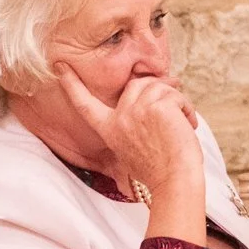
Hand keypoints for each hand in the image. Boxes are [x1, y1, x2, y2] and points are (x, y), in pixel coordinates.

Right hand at [51, 64, 202, 201]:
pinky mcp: (158, 106)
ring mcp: (137, 110)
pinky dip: (186, 108)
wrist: (173, 181)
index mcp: (109, 129)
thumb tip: (146, 99)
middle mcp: (119, 118)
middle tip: (174, 101)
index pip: (85, 104)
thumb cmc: (158, 169)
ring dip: (177, 100)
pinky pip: (175, 95)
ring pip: (158, 86)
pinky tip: (188, 124)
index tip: (60, 67)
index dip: (72, 84)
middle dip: (157, 88)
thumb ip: (130, 124)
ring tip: (183, 123)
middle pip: (136, 84)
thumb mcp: (130, 148)